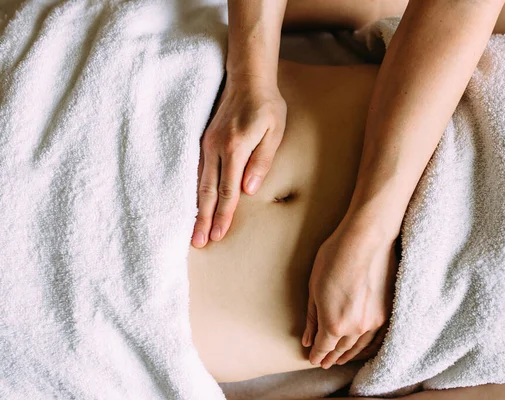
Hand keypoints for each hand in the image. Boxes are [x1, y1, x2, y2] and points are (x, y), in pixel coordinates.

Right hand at [191, 74, 286, 247]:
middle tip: (198, 242)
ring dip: (195, 207)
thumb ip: (261, 161)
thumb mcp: (274, 131)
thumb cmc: (267, 105)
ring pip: (198, 182)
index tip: (217, 236)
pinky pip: (197, 170)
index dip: (223, 215)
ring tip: (192, 230)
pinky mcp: (204, 140)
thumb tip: (248, 191)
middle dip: (203, 219)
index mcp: (235, 148)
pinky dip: (194, 190)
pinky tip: (193, 203)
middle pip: (207, 191)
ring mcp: (207, 143)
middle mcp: (216, 147)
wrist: (248, 78)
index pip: (228, 190)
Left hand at [302, 218, 397, 368]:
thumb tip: (308, 340)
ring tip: (341, 359)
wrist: (365, 240)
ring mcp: (374, 322)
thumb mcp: (314, 288)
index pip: (323, 348)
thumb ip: (312, 318)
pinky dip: (368, 347)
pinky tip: (363, 348)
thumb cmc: (334, 258)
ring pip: (360, 346)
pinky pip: (377, 338)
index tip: (313, 360)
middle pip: (341, 350)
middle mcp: (356, 328)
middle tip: (324, 363)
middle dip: (331, 357)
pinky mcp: (387, 312)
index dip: (317, 356)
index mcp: (333, 324)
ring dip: (349, 354)